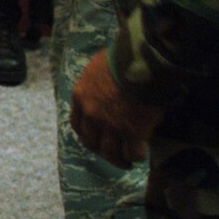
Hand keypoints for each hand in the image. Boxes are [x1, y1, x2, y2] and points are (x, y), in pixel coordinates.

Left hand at [68, 49, 162, 168]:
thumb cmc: (121, 57)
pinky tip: (141, 154)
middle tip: (110, 154)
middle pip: (91, 142)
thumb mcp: (98, 65)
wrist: (141, 62)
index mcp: (81, 97)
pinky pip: (134, 153)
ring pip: (111, 153)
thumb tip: (102, 81)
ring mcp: (111, 126)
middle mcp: (92, 115)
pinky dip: (137, 156)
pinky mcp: (133, 132)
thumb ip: (96, 80)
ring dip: (118, 160)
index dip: (86, 134)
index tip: (93, 138)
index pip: (77, 124)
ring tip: (126, 161)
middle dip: (100, 151)